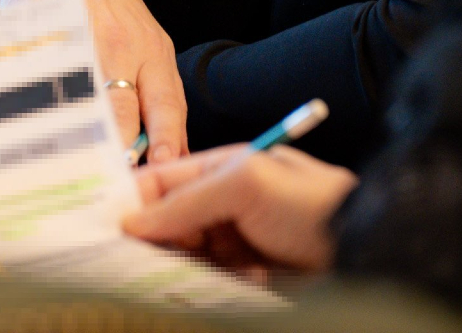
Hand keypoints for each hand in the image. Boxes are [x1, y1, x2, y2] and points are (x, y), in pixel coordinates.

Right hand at [0, 0, 187, 160]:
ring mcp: (79, 40)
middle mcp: (120, 45)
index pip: (167, 104)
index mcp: (152, 50)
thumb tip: (166, 157)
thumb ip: (154, 94)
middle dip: (118, 152)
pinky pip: (43, 86)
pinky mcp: (43, 38)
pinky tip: (37, 136)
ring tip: (75, 171)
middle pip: (122, 111)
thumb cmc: (107, 9)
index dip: (165, 142)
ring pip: (82, 103)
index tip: (163, 172)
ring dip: (81, 140)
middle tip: (113, 186)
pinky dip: (42, 115)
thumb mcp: (143, 40)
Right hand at [123, 144, 357, 278]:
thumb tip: (135, 220)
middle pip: (166, 224)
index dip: (130, 199)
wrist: (362, 250)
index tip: (99, 222)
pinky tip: (190, 291)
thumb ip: (188, 198)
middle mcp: (224, 206)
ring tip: (149, 276)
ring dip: (167, 268)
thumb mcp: (246, 183)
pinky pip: (203, 285)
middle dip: (146, 240)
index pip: (162, 181)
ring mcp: (233, 245)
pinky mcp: (243, 280)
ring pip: (181, 258)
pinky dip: (193, 289)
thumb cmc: (311, 204)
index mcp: (222, 170)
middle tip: (117, 257)